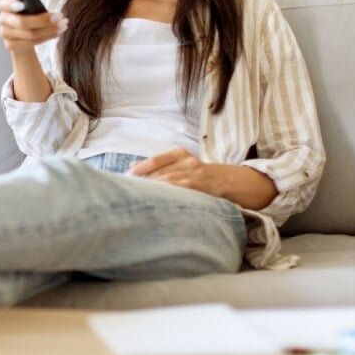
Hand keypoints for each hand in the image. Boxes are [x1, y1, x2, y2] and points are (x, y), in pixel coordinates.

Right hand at [0, 0, 67, 54]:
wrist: (21, 33)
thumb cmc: (28, 13)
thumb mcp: (28, 5)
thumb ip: (30, 3)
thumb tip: (44, 10)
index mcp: (4, 5)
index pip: (3, 4)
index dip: (11, 4)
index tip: (23, 4)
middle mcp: (2, 20)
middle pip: (21, 22)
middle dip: (43, 20)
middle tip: (60, 17)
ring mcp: (6, 34)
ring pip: (30, 34)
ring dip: (50, 30)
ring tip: (63, 24)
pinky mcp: (12, 46)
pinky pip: (33, 43)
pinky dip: (48, 36)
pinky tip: (58, 32)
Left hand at [129, 147, 278, 209]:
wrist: (229, 181)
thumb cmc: (196, 176)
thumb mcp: (178, 166)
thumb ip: (157, 167)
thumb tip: (131, 168)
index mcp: (178, 153)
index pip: (155, 160)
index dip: (140, 169)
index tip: (126, 177)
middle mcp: (187, 160)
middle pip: (160, 172)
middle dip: (143, 182)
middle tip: (127, 191)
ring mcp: (196, 172)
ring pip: (170, 181)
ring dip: (154, 190)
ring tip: (139, 198)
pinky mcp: (202, 185)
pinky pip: (183, 190)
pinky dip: (170, 195)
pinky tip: (160, 202)